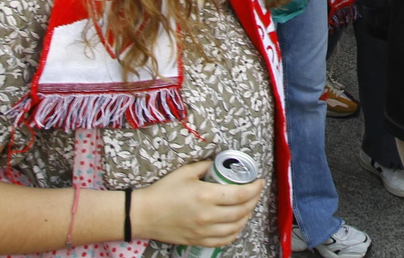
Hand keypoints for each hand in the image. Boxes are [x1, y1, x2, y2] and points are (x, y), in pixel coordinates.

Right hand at [131, 159, 263, 247]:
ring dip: (247, 216)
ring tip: (248, 207)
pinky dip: (235, 233)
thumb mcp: (185, 172)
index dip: (255, 188)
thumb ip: (205, 166)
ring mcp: (203, 231)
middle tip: (256, 192)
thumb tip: (219, 164)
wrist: (143, 214)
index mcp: (206, 196)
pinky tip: (237, 225)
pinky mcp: (198, 241)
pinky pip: (223, 240)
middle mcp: (208, 215)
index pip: (241, 194)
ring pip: (236, 227)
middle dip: (254, 200)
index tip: (259, 181)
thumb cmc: (163, 191)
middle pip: (242, 211)